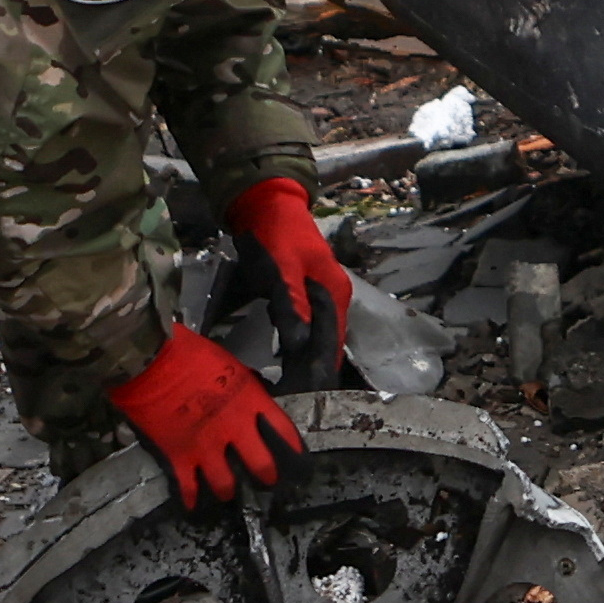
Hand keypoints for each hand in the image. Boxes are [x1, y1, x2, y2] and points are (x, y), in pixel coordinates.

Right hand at [109, 324, 306, 509]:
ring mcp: (207, 445)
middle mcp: (234, 429)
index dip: (292, 445)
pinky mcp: (179, 455)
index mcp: (251, 401)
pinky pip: (188, 486)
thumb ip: (241, 388)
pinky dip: (191, 498)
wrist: (150, 360)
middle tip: (267, 480)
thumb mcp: (228, 364)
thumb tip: (246, 395)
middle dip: (267, 476)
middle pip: (262, 465)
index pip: (282, 428)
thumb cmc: (189, 353)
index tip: (297, 455)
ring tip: (228, 491)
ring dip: (229, 490)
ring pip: (226, 484)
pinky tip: (193, 505)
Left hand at [227, 176, 350, 393]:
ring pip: (320, 337)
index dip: (320, 370)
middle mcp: (336, 298)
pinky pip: (309, 326)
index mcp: (335, 293)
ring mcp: (324, 296)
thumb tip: (298, 343)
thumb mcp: (280, 269)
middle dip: (313, 370)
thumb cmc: (274, 233)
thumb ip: (291, 304)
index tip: (304, 398)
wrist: (268, 203)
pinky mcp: (310, 294)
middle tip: (291, 399)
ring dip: (306, 359)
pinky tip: (285, 359)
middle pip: (329, 343)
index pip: (333, 342)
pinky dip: (299, 343)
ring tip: (289, 389)